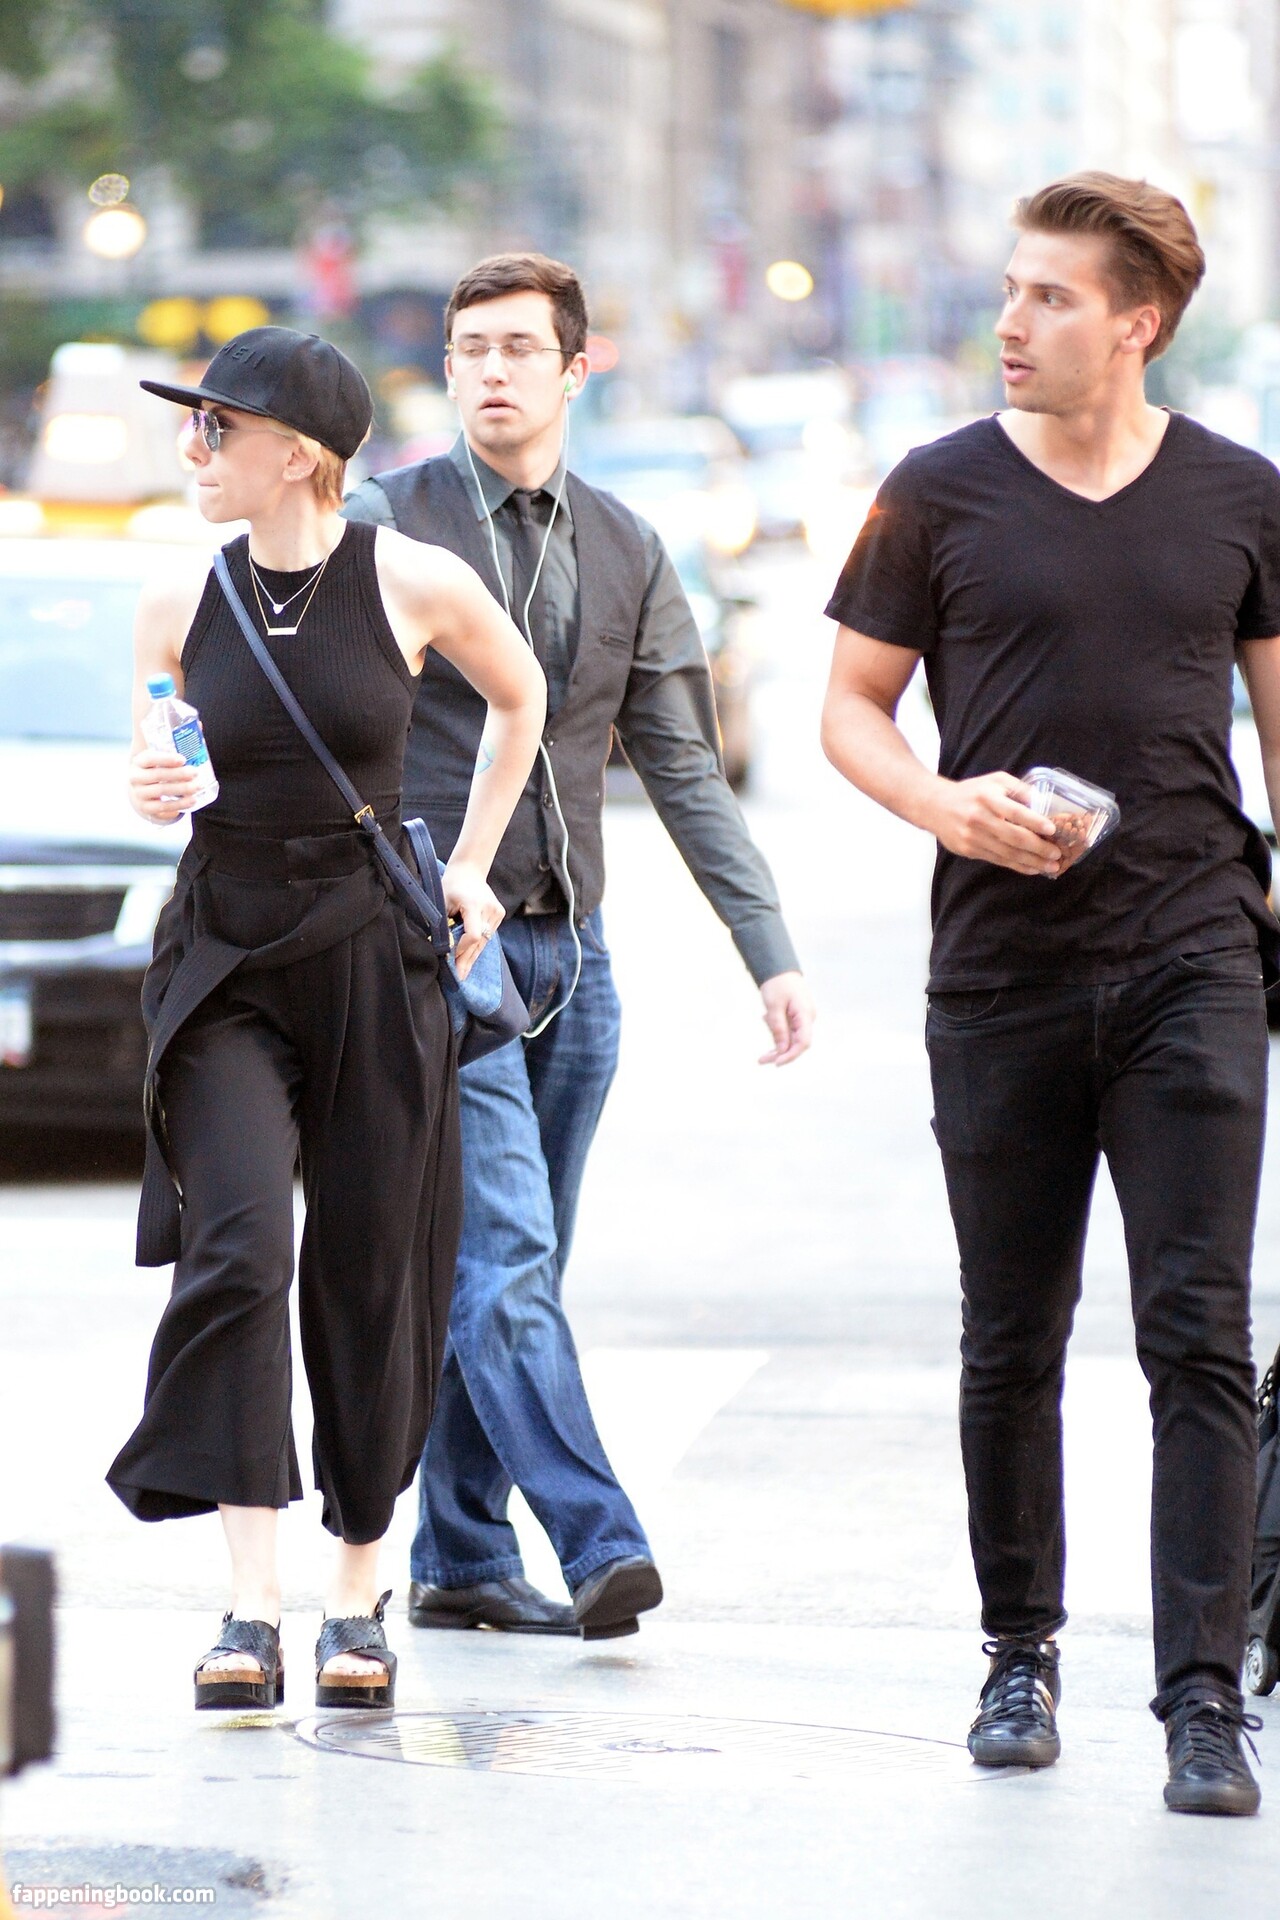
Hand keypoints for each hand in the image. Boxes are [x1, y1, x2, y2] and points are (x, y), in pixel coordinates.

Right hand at [129, 747, 198, 823]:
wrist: (143, 791)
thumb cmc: (157, 769)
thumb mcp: (161, 756)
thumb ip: (175, 742)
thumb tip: (198, 725)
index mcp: (139, 761)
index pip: (149, 758)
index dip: (166, 759)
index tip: (183, 759)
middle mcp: (135, 777)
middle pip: (157, 775)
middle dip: (178, 774)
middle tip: (195, 772)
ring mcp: (139, 794)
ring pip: (160, 792)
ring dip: (180, 790)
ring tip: (197, 787)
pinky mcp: (146, 807)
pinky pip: (162, 808)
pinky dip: (177, 805)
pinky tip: (191, 801)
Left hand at [441, 857, 504, 980]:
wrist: (469, 870)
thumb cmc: (451, 885)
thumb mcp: (442, 902)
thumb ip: (444, 924)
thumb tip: (442, 948)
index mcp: (474, 904)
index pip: (473, 935)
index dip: (462, 949)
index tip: (451, 958)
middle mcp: (489, 909)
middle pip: (480, 942)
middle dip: (467, 960)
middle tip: (459, 977)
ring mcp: (497, 912)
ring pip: (485, 941)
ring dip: (473, 955)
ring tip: (463, 971)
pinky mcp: (499, 914)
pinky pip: (488, 935)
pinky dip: (478, 945)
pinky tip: (469, 957)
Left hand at [758, 970, 814, 1065]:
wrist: (779, 967)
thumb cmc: (777, 984)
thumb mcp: (774, 1006)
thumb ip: (778, 1029)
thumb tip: (781, 1050)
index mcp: (805, 1015)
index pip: (803, 1042)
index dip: (791, 1055)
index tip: (776, 1063)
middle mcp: (807, 1018)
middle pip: (796, 1043)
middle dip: (780, 1053)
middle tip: (761, 1060)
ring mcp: (803, 1018)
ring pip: (791, 1038)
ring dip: (776, 1043)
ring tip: (763, 1037)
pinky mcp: (796, 1016)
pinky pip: (788, 1029)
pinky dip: (777, 1031)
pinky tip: (766, 1018)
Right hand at [924, 771, 1060, 876]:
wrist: (935, 806)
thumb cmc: (971, 792)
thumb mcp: (994, 781)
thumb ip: (1019, 789)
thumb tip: (1045, 803)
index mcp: (987, 798)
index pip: (1015, 812)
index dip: (1035, 822)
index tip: (1052, 830)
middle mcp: (979, 818)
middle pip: (1013, 837)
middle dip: (1039, 848)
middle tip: (1057, 854)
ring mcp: (972, 837)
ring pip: (1007, 853)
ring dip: (1032, 862)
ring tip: (1051, 866)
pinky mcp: (969, 850)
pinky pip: (998, 860)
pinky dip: (1017, 866)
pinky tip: (1032, 868)